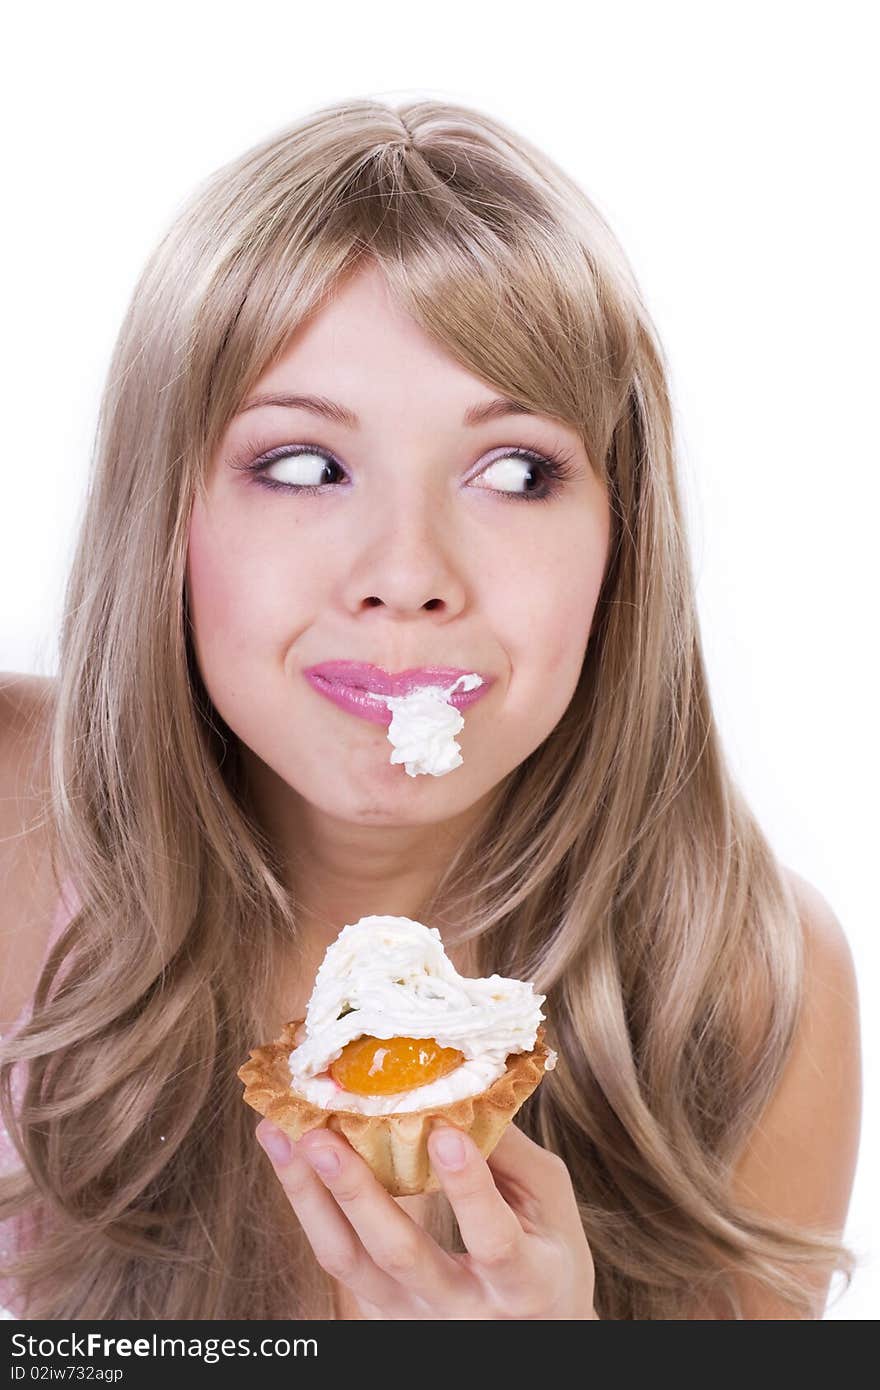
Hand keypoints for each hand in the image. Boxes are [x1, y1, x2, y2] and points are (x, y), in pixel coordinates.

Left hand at [255, 1117, 597, 1319]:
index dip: (469, 1190)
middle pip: (401, 1257)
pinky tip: (289, 1157)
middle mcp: (464, 1311)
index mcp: (524, 1283)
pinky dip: (309, 1204)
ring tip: (280, 1134)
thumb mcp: (550, 1203)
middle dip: (357, 1192)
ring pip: (349, 1263)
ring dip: (309, 1195)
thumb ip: (508, 1151)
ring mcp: (414, 1317)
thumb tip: (458, 1083)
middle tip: (321, 1135)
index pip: (495, 1240)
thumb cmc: (550, 1255)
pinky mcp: (380, 1313)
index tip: (444, 1133)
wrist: (537, 1334)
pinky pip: (338, 1258)